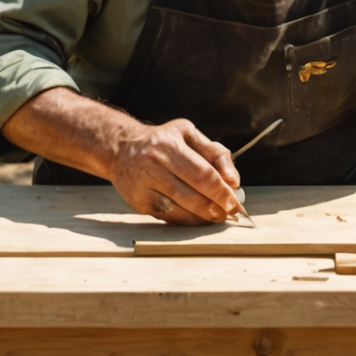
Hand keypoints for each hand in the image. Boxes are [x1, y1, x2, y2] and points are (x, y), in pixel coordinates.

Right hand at [106, 118, 241, 224]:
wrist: (121, 148)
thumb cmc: (163, 141)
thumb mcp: (189, 135)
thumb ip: (215, 153)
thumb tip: (234, 181)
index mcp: (169, 145)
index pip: (202, 174)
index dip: (221, 191)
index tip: (234, 201)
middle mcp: (154, 166)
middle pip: (193, 196)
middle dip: (216, 207)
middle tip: (231, 212)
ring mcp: (144, 187)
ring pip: (181, 210)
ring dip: (204, 217)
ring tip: (219, 216)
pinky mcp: (139, 203)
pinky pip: (170, 217)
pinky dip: (188, 220)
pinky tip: (200, 218)